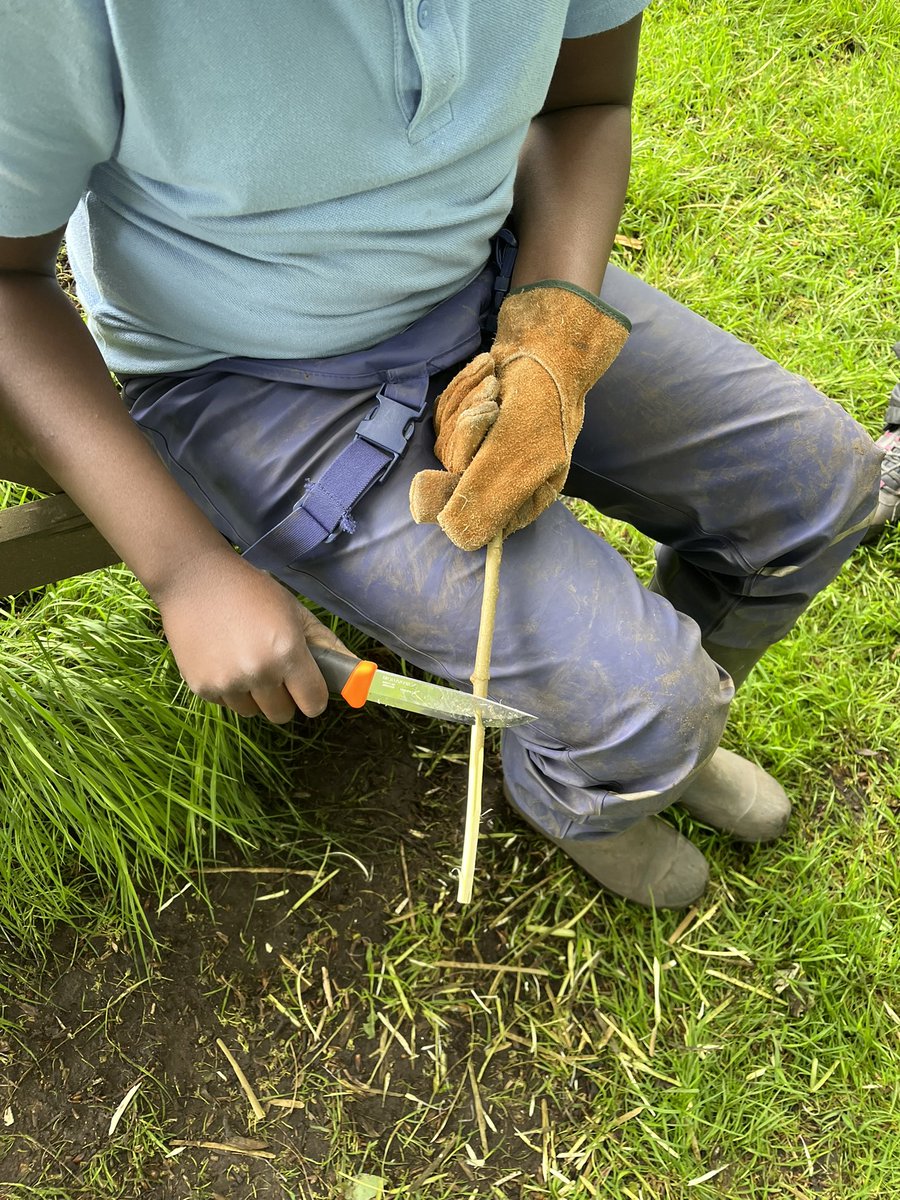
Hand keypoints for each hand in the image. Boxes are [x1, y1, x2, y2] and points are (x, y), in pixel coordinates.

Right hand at [154, 547, 348, 721]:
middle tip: (276, 671)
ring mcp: (228, 682)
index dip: (313, 696)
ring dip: (255, 696)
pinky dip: (230, 690)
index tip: (308, 687)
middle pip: (283, 714)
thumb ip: (326, 646)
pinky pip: (227, 704)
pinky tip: (224, 659)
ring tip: (246, 661)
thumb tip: (361, 677)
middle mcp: (258, 672)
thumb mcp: (294, 612)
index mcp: (287, 651)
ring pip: (254, 712)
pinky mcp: (201, 687)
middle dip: (285, 698)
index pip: (313, 703)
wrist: (195, 579)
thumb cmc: (252, 591)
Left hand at [409, 282, 629, 549]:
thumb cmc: (541, 400)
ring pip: (445, 444)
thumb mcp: (517, 452)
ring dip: (467, 404)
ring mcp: (480, 455)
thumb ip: (484, 496)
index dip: (466, 483)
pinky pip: (443, 418)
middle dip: (468, 432)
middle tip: (493, 406)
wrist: (545, 345)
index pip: (474, 518)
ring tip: (495, 385)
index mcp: (523, 500)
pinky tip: (487, 376)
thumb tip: (452, 534)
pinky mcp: (464, 427)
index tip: (480, 445)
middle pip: (452, 478)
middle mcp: (499, 483)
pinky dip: (462, 390)